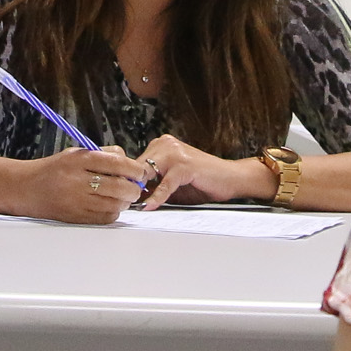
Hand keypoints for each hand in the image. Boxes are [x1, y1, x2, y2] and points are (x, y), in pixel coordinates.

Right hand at [14, 144, 154, 223]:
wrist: (26, 188)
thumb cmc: (54, 170)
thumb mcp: (76, 153)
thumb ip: (103, 154)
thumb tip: (130, 163)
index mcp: (79, 159)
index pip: (118, 162)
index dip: (135, 169)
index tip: (139, 173)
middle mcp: (78, 180)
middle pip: (120, 186)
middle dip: (134, 188)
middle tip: (135, 187)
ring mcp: (77, 200)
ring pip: (116, 203)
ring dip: (125, 201)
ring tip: (122, 197)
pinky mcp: (76, 217)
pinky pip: (106, 217)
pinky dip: (113, 212)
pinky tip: (109, 206)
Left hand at [132, 135, 272, 209]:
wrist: (231, 179)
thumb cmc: (203, 182)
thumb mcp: (172, 183)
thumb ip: (152, 185)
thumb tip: (130, 195)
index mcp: (161, 144)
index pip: (135, 162)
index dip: (128, 180)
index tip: (119, 195)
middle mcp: (166, 144)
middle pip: (138, 166)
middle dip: (131, 185)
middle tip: (123, 203)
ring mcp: (176, 153)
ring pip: (148, 173)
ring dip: (140, 191)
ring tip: (132, 205)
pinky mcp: (185, 165)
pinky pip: (165, 184)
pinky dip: (157, 196)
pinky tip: (149, 206)